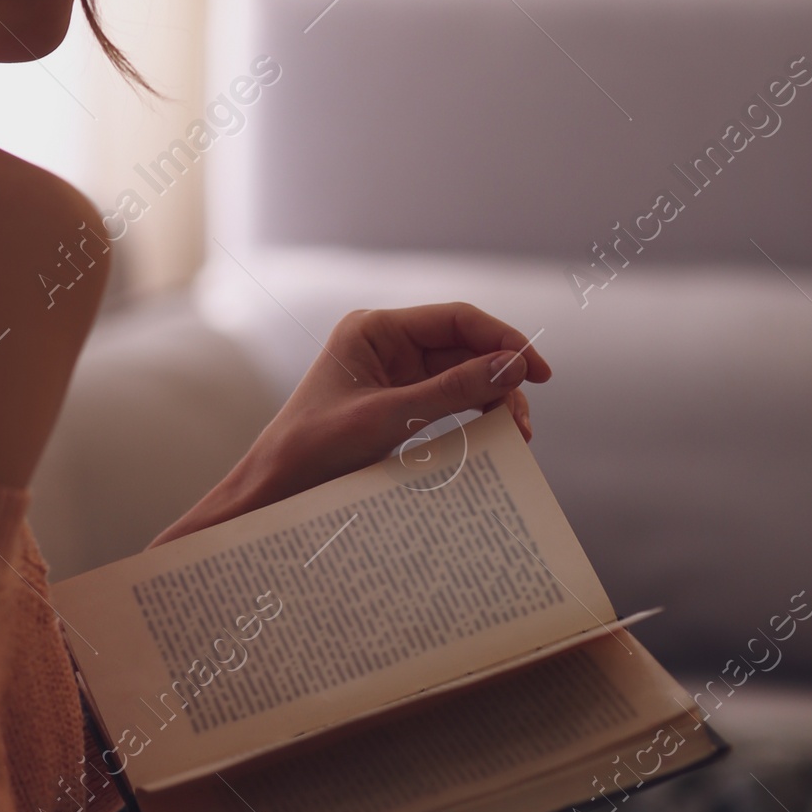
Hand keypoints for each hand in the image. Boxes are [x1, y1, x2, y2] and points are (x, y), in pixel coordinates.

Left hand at [156, 303, 551, 541]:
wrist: (274, 492)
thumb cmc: (313, 448)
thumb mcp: (387, 419)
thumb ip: (451, 391)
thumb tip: (511, 366)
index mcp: (374, 330)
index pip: (456, 319)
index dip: (504, 340)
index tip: (537, 372)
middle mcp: (386, 345)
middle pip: (465, 348)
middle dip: (501, 378)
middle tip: (524, 419)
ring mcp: (392, 375)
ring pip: (462, 376)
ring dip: (493, 400)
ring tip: (516, 433)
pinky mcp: (397, 405)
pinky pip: (448, 401)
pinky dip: (474, 416)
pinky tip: (495, 435)